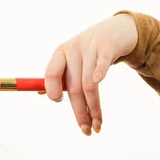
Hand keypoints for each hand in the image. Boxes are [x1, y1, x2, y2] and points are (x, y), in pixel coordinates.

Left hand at [43, 13, 137, 135]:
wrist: (117, 29)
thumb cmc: (90, 49)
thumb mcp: (71, 58)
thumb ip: (59, 74)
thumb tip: (41, 93)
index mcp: (60, 54)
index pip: (50, 74)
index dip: (52, 90)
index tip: (59, 103)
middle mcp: (73, 50)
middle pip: (73, 87)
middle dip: (79, 111)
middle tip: (86, 130)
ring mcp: (91, 48)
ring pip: (89, 84)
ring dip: (94, 108)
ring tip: (98, 125)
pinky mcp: (108, 48)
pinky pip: (102, 66)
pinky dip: (100, 76)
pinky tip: (100, 89)